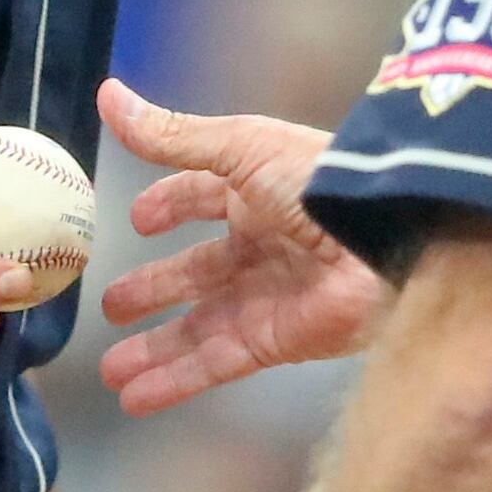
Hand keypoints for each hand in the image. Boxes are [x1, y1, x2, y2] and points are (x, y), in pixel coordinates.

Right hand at [96, 79, 389, 414]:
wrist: (386, 239)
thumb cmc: (314, 183)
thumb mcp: (239, 147)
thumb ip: (172, 136)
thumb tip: (106, 94)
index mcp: (256, 191)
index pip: (203, 198)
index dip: (170, 207)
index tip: (136, 223)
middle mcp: (261, 246)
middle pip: (198, 273)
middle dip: (155, 290)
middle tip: (111, 307)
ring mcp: (268, 298)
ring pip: (200, 328)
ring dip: (157, 350)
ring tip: (112, 372)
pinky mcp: (276, 341)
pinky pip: (217, 363)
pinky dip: (178, 382)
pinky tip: (137, 397)